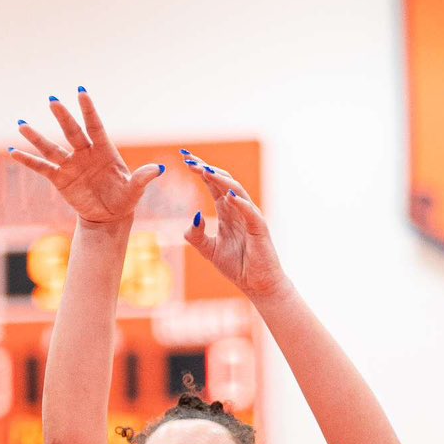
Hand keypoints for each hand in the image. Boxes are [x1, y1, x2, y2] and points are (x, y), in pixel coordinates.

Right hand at [9, 90, 162, 227]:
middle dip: (63, 117)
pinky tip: (13, 151)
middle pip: (72, 132)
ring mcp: (70, 165)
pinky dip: (28, 160)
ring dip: (37, 137)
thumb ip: (143, 178)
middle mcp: (85, 153)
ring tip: (21, 124)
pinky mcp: (60, 179)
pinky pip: (42, 168)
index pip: (95, 126)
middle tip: (53, 101)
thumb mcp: (135, 190)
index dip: (88, 110)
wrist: (109, 215)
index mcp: (104, 150)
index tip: (81, 92)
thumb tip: (159, 170)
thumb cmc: (124, 199)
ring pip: (51, 148)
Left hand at [183, 152, 287, 301]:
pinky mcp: (259, 228)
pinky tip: (228, 195)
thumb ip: (196, 235)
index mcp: (226, 211)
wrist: (258, 285)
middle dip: (206, 169)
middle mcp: (238, 209)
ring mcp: (250, 216)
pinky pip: (249, 212)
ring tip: (206, 171)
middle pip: (222, 181)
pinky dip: (239, 203)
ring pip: (236, 191)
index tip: (183, 158)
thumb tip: (194, 216)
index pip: (212, 184)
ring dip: (221, 180)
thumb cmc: (237, 266)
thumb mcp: (209, 250)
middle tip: (189, 159)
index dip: (200, 171)